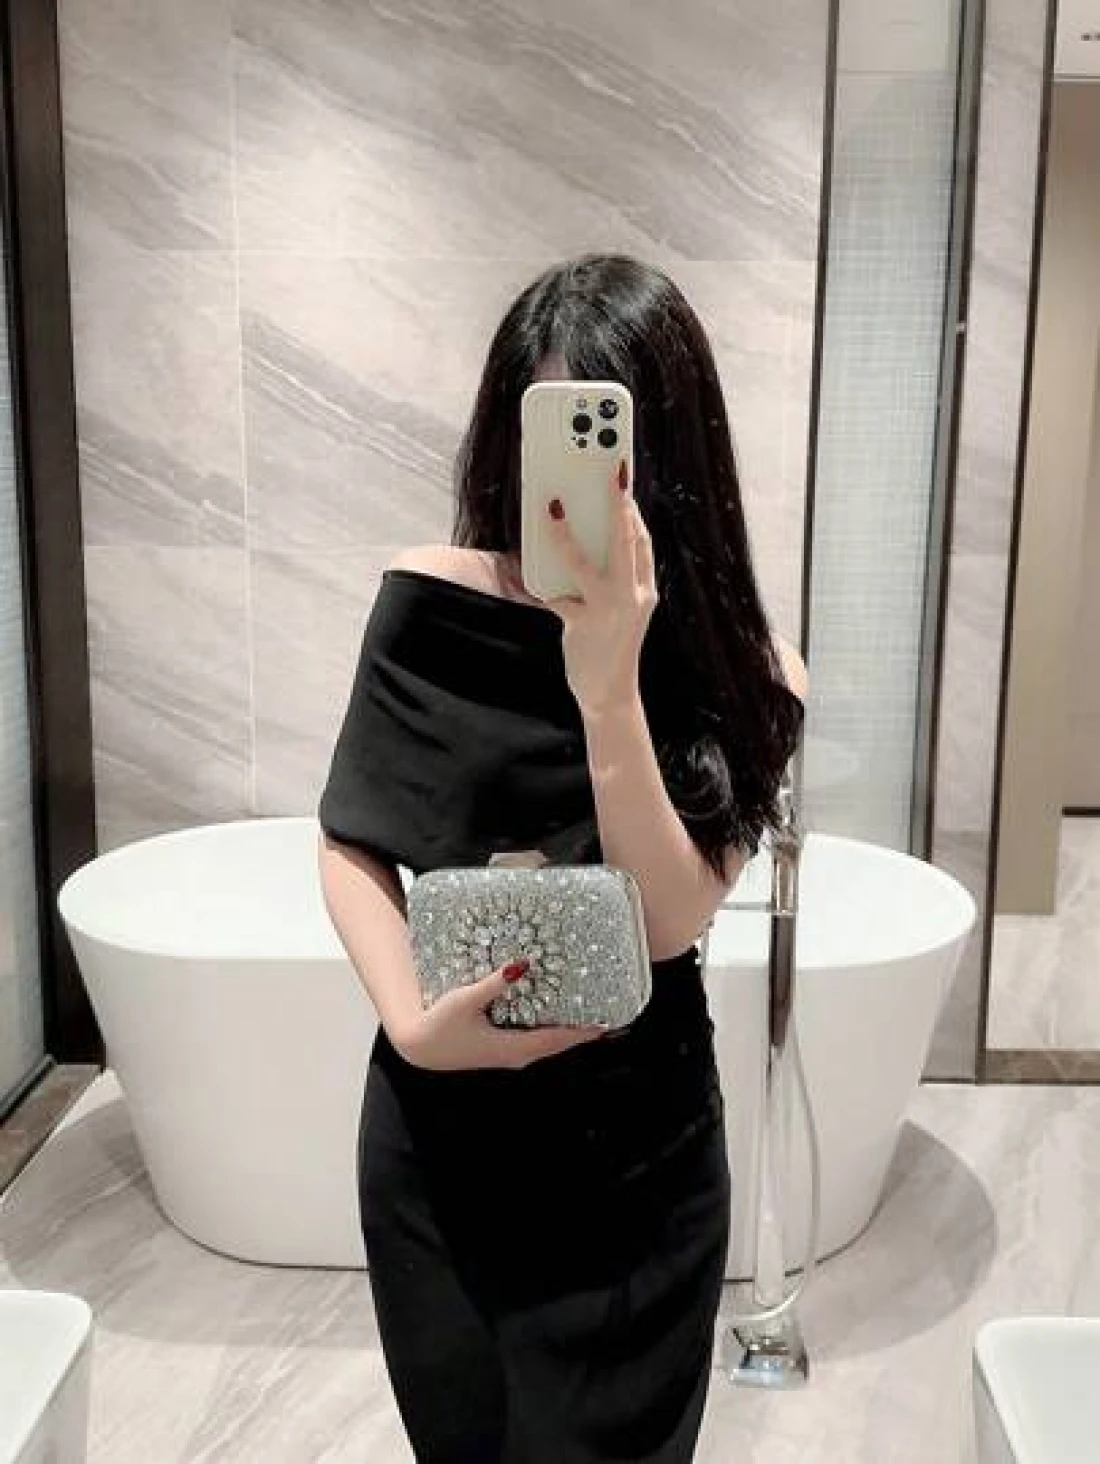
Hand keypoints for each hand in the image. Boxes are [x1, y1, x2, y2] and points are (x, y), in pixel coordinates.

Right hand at [390, 960, 610, 1071]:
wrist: (419, 1047)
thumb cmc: (439, 1024)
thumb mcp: (466, 999)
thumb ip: (495, 982)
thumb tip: (522, 964)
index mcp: (513, 1048)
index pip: (558, 1039)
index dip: (583, 1031)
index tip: (607, 1023)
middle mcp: (516, 1056)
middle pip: (558, 1043)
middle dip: (582, 1031)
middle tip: (606, 1015)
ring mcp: (509, 1055)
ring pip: (547, 1044)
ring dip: (566, 1031)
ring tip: (587, 1013)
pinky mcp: (501, 1049)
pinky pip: (534, 1040)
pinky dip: (550, 1030)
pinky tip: (554, 1014)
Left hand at [543, 457, 657, 717]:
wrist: (610, 694)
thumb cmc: (611, 646)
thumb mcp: (621, 609)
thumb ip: (609, 578)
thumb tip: (579, 539)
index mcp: (644, 589)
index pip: (640, 540)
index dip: (631, 507)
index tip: (621, 476)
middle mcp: (633, 596)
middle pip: (624, 540)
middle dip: (616, 503)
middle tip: (606, 470)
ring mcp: (609, 610)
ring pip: (585, 563)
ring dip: (565, 534)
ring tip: (551, 507)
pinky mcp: (583, 624)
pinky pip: (556, 595)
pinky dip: (540, 580)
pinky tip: (524, 562)